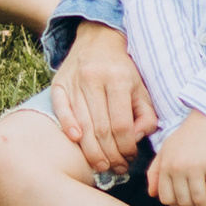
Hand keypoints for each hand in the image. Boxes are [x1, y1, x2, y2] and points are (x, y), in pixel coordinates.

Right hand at [52, 19, 156, 172]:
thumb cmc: (123, 67)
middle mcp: (95, 79)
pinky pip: (61, 108)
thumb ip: (146, 113)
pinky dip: (67, 125)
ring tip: (101, 166)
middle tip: (116, 169)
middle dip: (110, 155)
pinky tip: (75, 141)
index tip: (130, 158)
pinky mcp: (59, 82)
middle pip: (100, 129)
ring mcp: (75, 81)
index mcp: (119, 79)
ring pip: (82, 124)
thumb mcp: (141, 86)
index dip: (126, 147)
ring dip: (91, 151)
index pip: (121, 124)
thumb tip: (138, 138)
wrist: (98, 36)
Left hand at [147, 109, 205, 205]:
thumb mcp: (167, 149)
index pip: (166, 198)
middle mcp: (177, 167)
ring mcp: (195, 166)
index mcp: (166, 165)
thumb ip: (156, 171)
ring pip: (201, 202)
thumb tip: (152, 195)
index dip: (179, 204)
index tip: (191, 201)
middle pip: (185, 203)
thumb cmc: (189, 133)